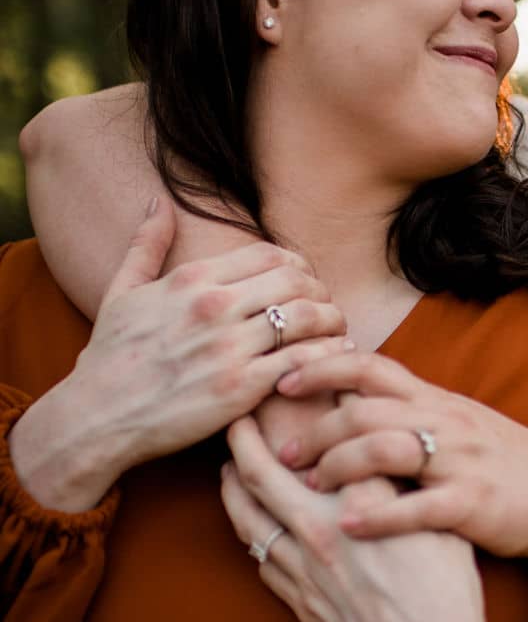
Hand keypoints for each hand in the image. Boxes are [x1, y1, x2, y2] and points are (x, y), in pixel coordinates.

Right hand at [9, 196, 348, 509]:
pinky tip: (334, 358)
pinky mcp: (240, 388)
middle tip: (327, 306)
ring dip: (331, 321)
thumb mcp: (120, 292)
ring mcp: (228, 346)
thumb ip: (145, 245)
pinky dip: (326, 356)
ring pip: (305, 317)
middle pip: (295, 280)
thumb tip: (158, 202)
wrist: (96, 419)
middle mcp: (213, 306)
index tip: (306, 281)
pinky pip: (301, 360)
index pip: (269, 254)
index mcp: (192, 278)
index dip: (299, 264)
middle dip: (320, 291)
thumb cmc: (109, 358)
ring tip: (337, 331)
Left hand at [222, 416, 523, 621]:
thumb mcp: (440, 525)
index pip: (320, 439)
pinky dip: (249, 533)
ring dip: (232, 486)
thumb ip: (405, 486)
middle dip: (242, 439)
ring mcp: (304, 571)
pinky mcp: (300, 605)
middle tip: (237, 417)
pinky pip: (259, 561)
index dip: (303, 408)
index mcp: (360, 500)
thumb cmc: (450, 595)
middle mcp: (321, 530)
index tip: (291, 388)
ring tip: (230, 467)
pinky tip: (251, 525)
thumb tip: (388, 453)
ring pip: (247, 518)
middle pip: (260, 474)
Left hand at [272, 351, 527, 563]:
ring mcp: (460, 461)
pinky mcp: (473, 503)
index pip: (369, 366)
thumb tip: (345, 392)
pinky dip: (380, 515)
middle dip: (319, 430)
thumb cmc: (500, 464)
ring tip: (309, 488)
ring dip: (341, 466)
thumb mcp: (454, 423)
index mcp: (435, 401)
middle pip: (368, 409)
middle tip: (284, 454)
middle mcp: (445, 422)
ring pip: (388, 449)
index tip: (280, 380)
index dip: (321, 367)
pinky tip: (348, 526)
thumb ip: (406, 408)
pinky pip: (420, 505)